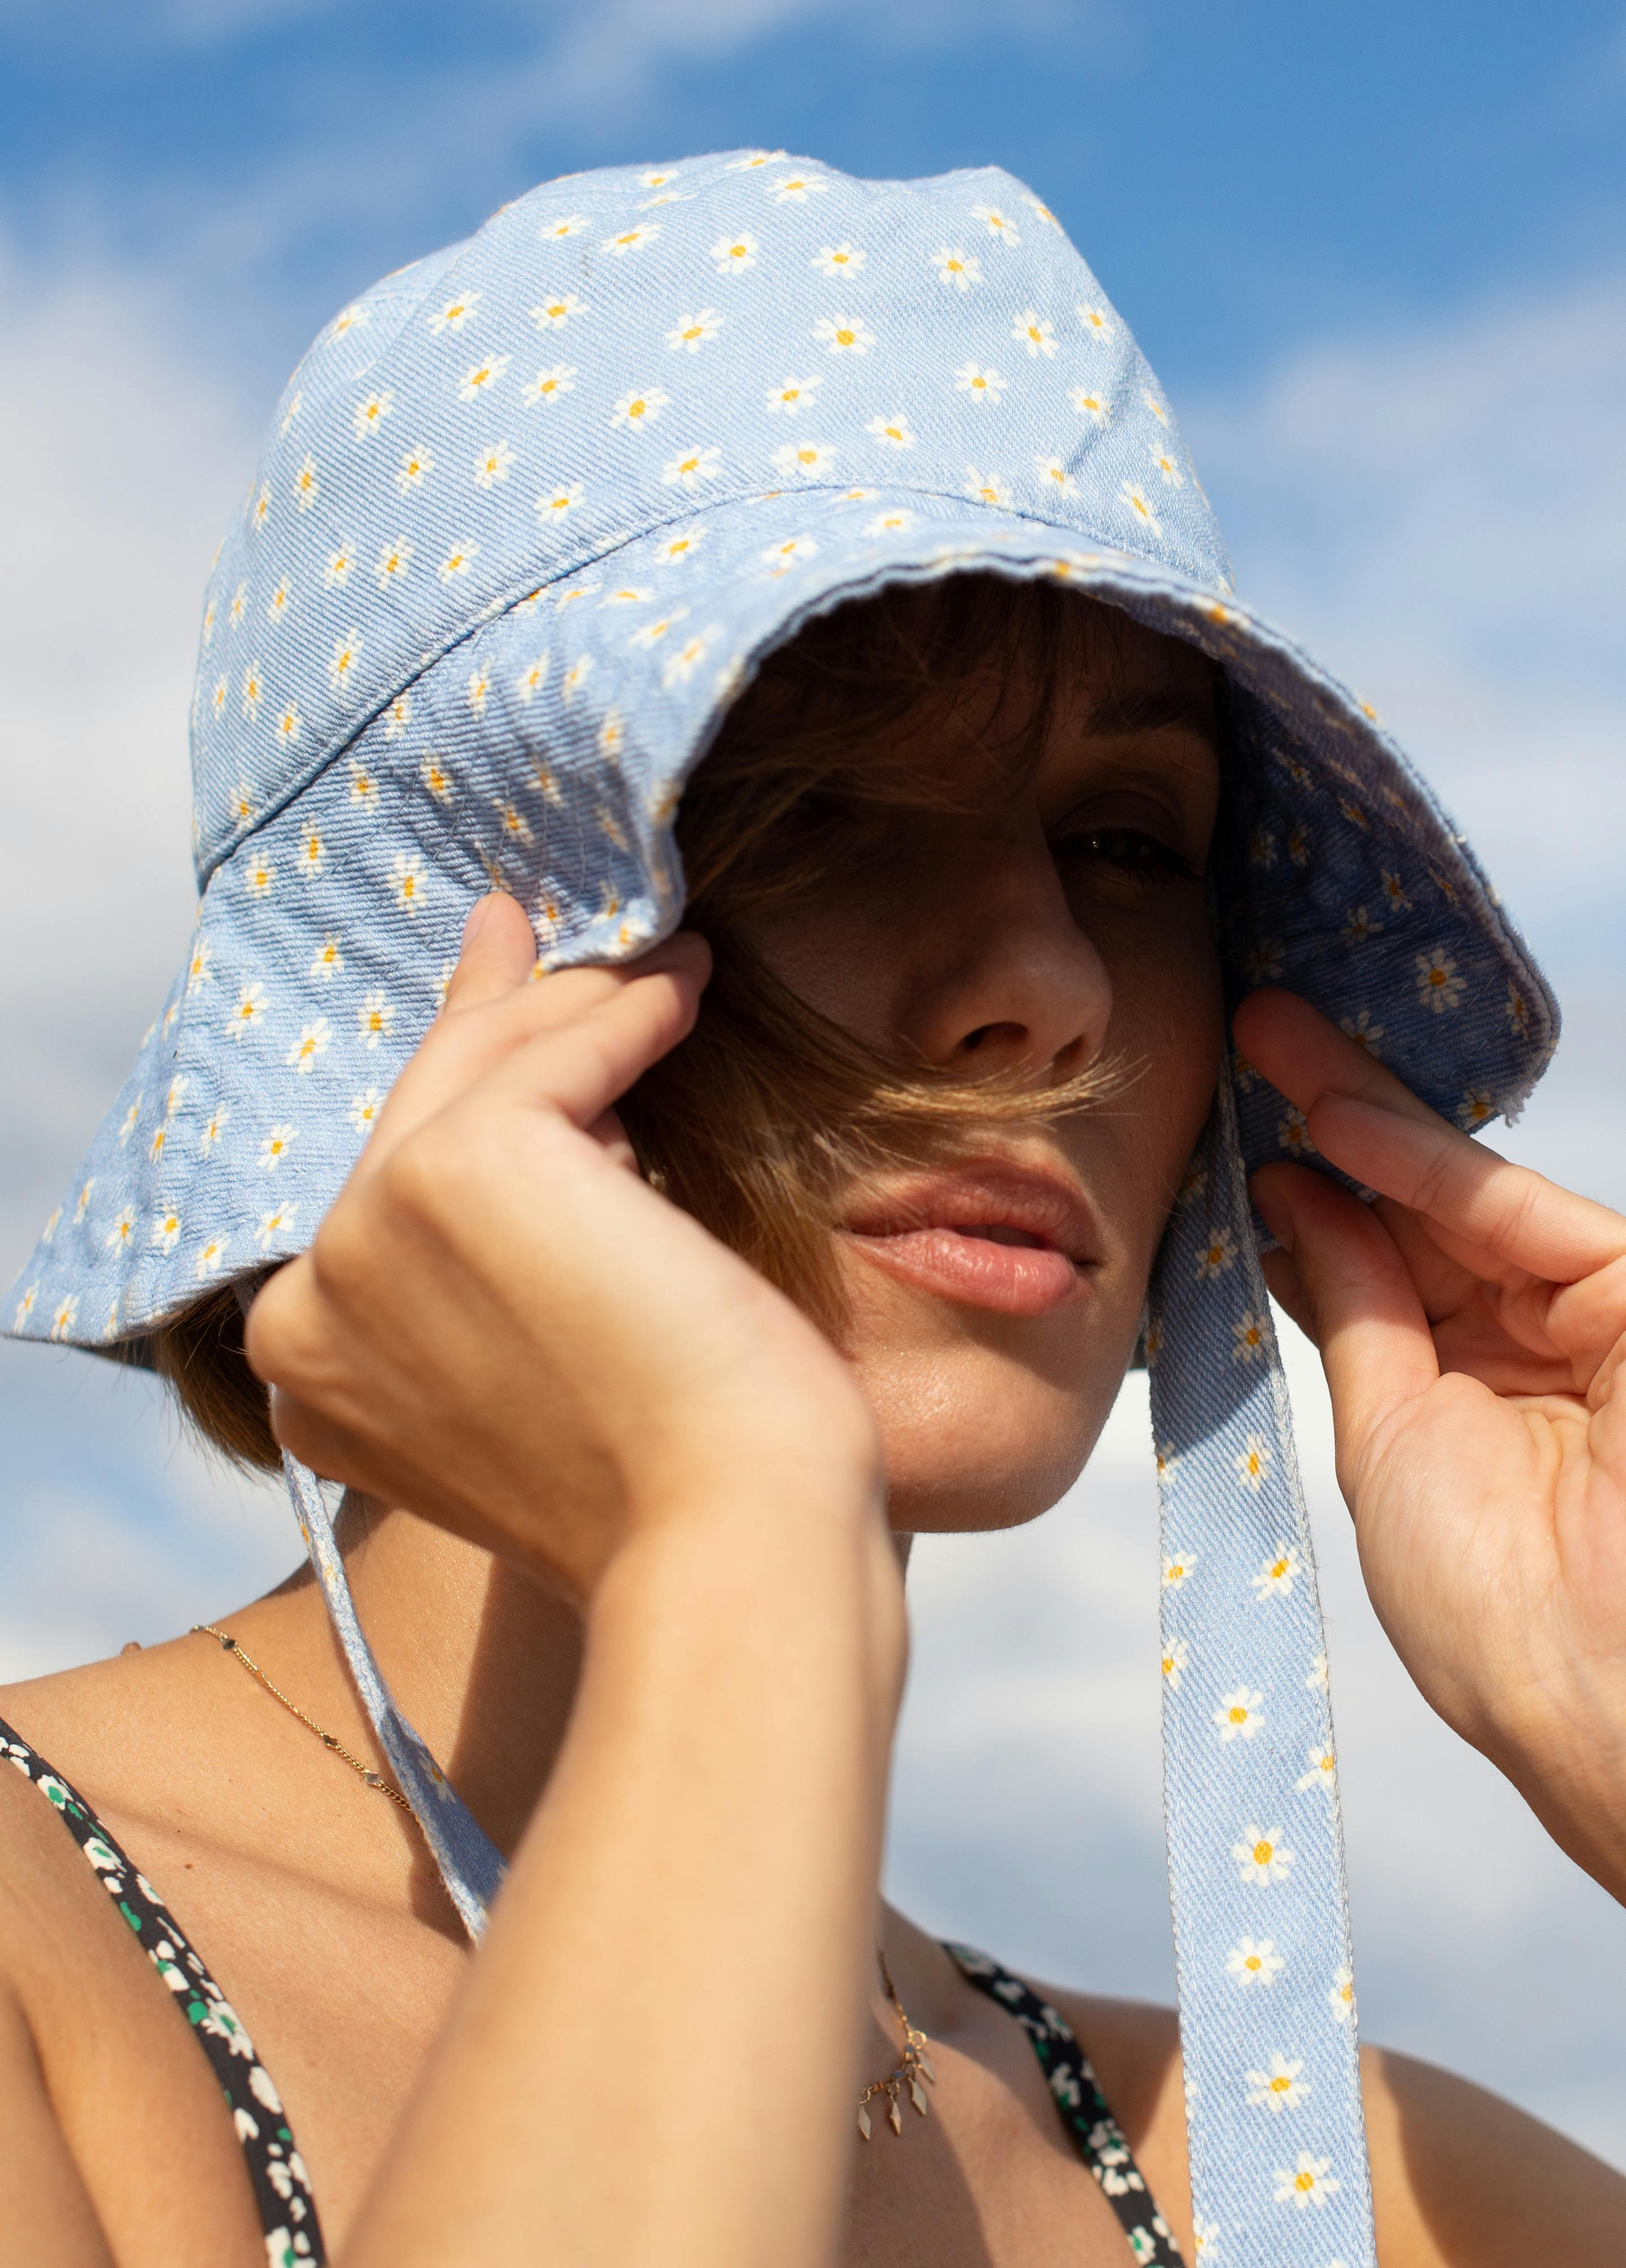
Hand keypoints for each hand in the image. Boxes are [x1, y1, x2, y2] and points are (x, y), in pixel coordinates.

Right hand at [246, 894, 881, 1599]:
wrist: (729, 1546)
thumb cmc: (679, 1480)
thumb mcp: (553, 1358)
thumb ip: (503, 1256)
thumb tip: (538, 1099)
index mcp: (315, 1373)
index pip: (387, 1194)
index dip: (453, 1099)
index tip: (501, 1012)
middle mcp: (311, 1303)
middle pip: (421, 1116)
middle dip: (499, 1019)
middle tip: (529, 933)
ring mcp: (367, 1236)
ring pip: (487, 1074)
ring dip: (585, 1010)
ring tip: (672, 964)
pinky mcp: (455, 1172)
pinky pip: (561, 1058)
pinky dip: (630, 1015)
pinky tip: (685, 988)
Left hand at [1235, 988, 1625, 1899]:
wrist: (1603, 1689)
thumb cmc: (1489, 1611)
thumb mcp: (1386, 1440)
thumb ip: (1358, 1313)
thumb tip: (1298, 1203)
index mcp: (1458, 1394)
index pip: (1371, 1263)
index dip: (1304, 1192)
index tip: (1226, 1129)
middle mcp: (1519, 1343)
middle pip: (1409, 1206)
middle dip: (1324, 1120)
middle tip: (1242, 1033)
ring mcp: (1578, 1316)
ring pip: (1454, 1190)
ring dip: (1358, 1110)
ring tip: (1267, 1039)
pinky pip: (1511, 1211)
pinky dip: (1420, 1162)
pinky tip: (1337, 1119)